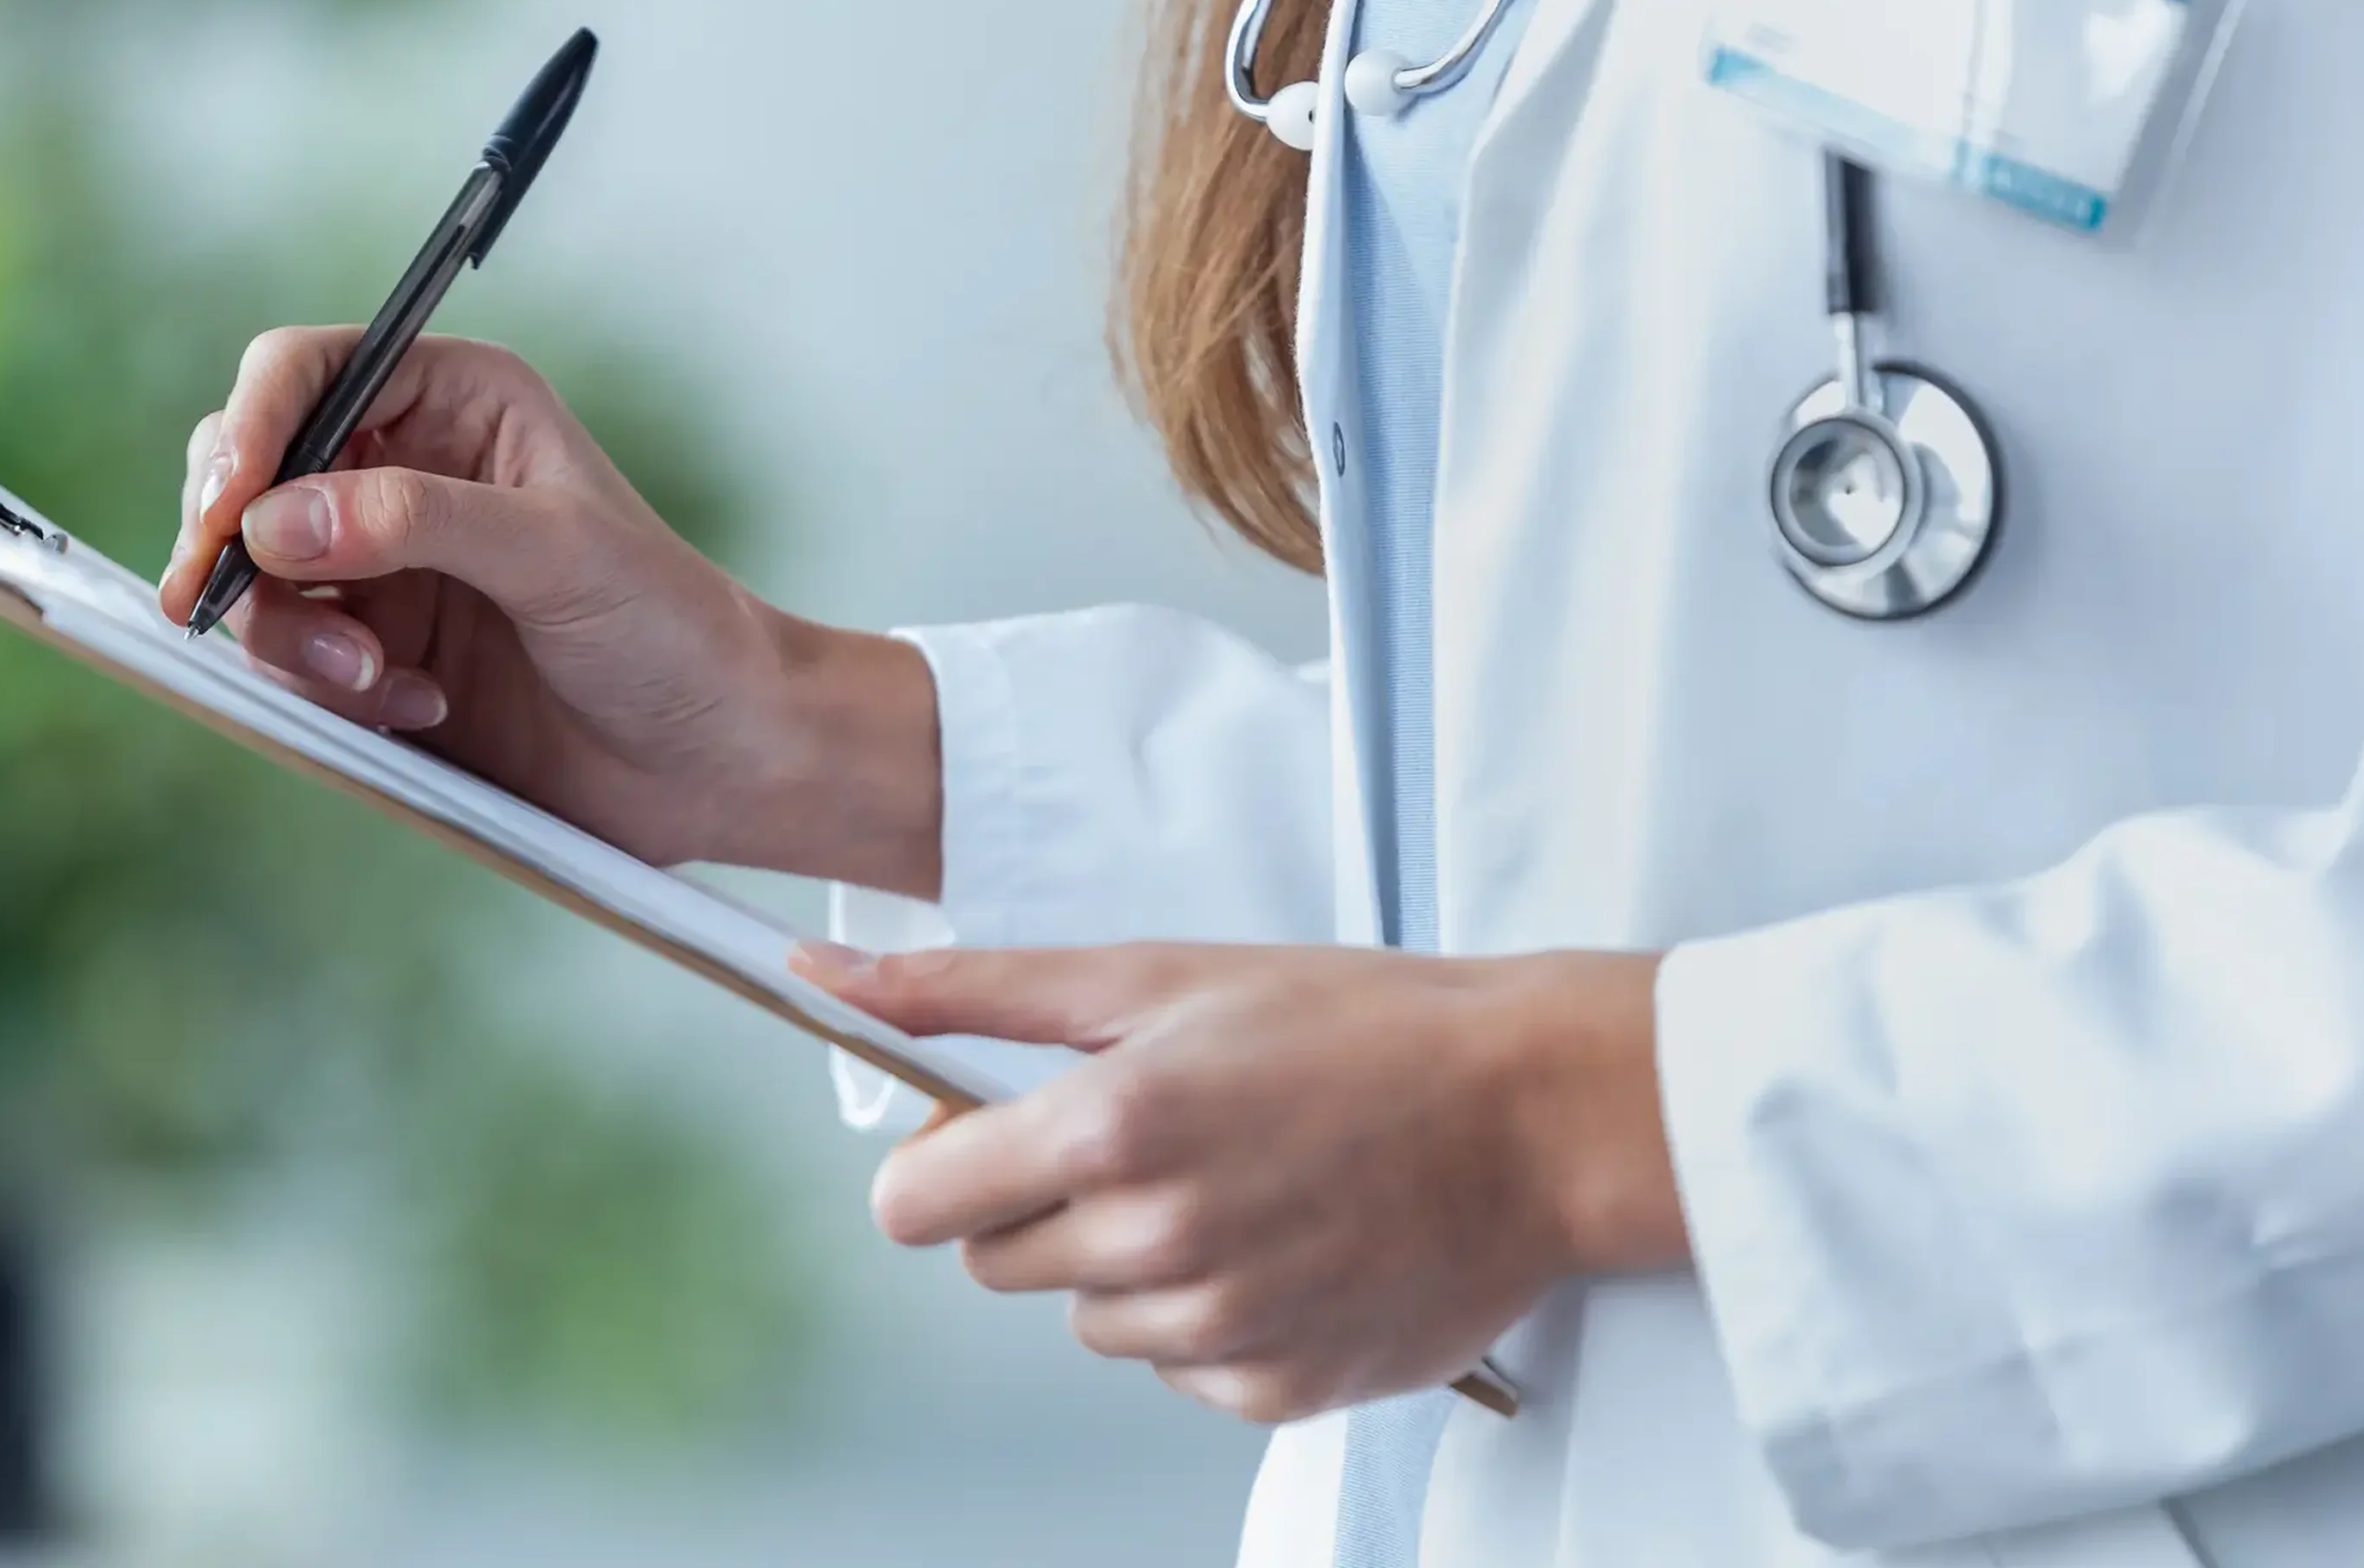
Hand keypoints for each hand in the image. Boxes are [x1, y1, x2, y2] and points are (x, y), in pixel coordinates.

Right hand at [159, 329, 940, 891]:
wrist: (713, 760)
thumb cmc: (669, 630)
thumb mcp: (554, 553)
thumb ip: (415, 520)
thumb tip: (279, 516)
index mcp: (456, 401)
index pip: (305, 372)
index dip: (248, 430)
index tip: (226, 511)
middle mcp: (404, 470)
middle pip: (249, 470)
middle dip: (235, 540)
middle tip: (218, 598)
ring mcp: (383, 567)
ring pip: (256, 577)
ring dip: (293, 634)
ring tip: (377, 679)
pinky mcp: (375, 654)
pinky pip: (291, 660)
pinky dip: (330, 690)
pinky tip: (416, 708)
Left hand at [797, 942, 1684, 1422]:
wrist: (1537, 1114)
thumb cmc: (1359, 1026)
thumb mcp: (1155, 974)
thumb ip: (974, 990)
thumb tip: (826, 974)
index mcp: (1108, 1128)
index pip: (912, 1204)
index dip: (942, 1163)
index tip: (991, 1132)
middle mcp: (1153, 1241)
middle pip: (993, 1262)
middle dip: (1041, 1202)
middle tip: (1150, 1136)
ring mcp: (1218, 1328)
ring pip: (1087, 1318)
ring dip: (1128, 1262)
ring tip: (1235, 1183)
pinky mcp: (1276, 1390)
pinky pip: (1176, 1368)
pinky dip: (1208, 1317)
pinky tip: (1282, 1243)